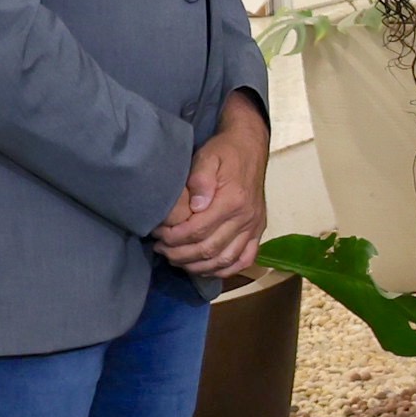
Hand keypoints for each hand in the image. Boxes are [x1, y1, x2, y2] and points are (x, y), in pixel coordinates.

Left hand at [150, 96, 269, 280]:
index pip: (198, 231)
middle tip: (161, 249)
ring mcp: (254, 227)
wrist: (250, 147)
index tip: (157, 234)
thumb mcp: (207, 157)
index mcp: (233, 201)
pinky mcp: (258, 231)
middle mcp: (246, 218)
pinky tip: (205, 267)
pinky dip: (224, 269)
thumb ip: (200, 180)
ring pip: (224, 259)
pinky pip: (244, 260)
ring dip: (197, 265)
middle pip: (209, 249)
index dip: (174, 238)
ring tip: (176, 258)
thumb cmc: (224, 152)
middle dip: (179, 254)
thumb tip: (195, 206)